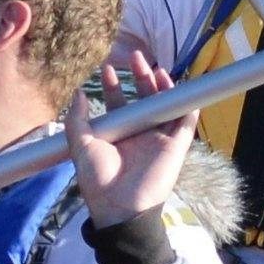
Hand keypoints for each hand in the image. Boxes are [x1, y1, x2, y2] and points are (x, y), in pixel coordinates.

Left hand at [73, 40, 192, 220]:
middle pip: (144, 97)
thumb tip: (78, 93)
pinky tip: (180, 88)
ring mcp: (158, 139)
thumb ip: (76, 120)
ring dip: (162, 85)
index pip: (118, 102)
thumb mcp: (80, 146)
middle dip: (139, 76)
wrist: (119, 205)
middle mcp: (139, 133)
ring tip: (155, 68)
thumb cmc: (98, 179)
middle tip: (135, 57)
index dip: (113, 85)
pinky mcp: (175, 147)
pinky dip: (187, 105)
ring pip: (165, 105)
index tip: (106, 68)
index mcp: (118, 133)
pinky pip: (185, 122)